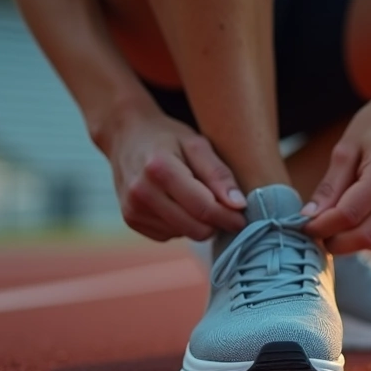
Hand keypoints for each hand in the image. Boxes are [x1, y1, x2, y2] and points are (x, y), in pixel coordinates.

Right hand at [104, 110, 246, 240]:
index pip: (204, 208)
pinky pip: (170, 235)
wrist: (126, 136)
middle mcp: (142, 193)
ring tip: (196, 196)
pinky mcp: (131, 220)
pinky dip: (181, 224)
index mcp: (160, 170)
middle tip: (225, 208)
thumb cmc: (167, 137)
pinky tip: (178, 203)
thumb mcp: (197, 144)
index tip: (244, 216)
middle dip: (216, 222)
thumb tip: (238, 205)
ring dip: (198, 222)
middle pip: (196, 229)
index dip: (229, 217)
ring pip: (185, 234)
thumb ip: (218, 174)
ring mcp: (133, 209)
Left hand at [301, 86, 370, 252]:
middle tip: (317, 234)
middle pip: (366, 236)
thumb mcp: (347, 146)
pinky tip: (358, 225)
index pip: (348, 215)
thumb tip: (309, 217)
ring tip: (336, 230)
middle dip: (336, 243)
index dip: (321, 227)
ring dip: (355, 244)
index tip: (304, 225)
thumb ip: (330, 185)